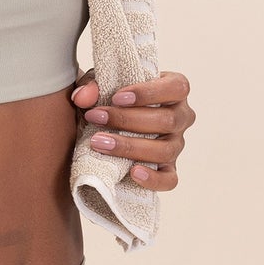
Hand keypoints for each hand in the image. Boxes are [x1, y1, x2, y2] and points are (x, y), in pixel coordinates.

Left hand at [71, 68, 195, 187]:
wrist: (112, 122)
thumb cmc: (114, 96)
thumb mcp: (104, 85)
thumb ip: (93, 86)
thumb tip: (81, 98)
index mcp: (175, 90)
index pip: (177, 88)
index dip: (148, 93)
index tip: (117, 97)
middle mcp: (181, 117)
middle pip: (167, 121)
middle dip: (127, 120)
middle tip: (95, 118)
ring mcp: (177, 144)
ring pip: (165, 150)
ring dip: (130, 147)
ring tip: (100, 143)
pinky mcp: (169, 169)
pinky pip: (169, 179)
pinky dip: (153, 179)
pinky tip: (132, 173)